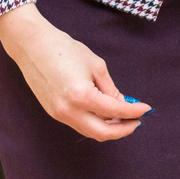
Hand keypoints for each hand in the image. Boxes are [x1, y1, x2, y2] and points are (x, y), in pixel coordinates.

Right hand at [0, 2, 150, 140]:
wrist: (32, 46)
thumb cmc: (64, 49)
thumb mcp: (95, 65)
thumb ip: (110, 89)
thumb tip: (123, 105)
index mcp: (82, 96)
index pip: (116, 112)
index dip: (134, 112)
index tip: (147, 109)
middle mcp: (69, 111)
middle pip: (103, 132)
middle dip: (124, 129)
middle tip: (137, 121)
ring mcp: (59, 114)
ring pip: (90, 131)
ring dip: (110, 128)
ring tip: (124, 117)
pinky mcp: (54, 113)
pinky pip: (80, 124)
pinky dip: (95, 122)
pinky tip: (106, 112)